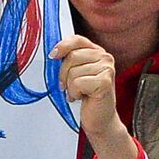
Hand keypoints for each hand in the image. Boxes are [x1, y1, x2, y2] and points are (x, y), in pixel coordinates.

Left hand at [51, 34, 138, 158]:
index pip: (77, 39)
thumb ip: (68, 60)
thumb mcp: (74, 73)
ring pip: (73, 71)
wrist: (99, 118)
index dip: (63, 46)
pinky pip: (77, 83)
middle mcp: (105, 57)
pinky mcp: (106, 82)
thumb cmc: (84, 95)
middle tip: (66, 85)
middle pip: (72, 56)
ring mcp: (108, 69)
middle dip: (63, 73)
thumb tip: (51, 53)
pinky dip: (74, 92)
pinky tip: (81, 97)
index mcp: (96, 51)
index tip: (52, 56)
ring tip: (77, 92)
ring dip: (70, 85)